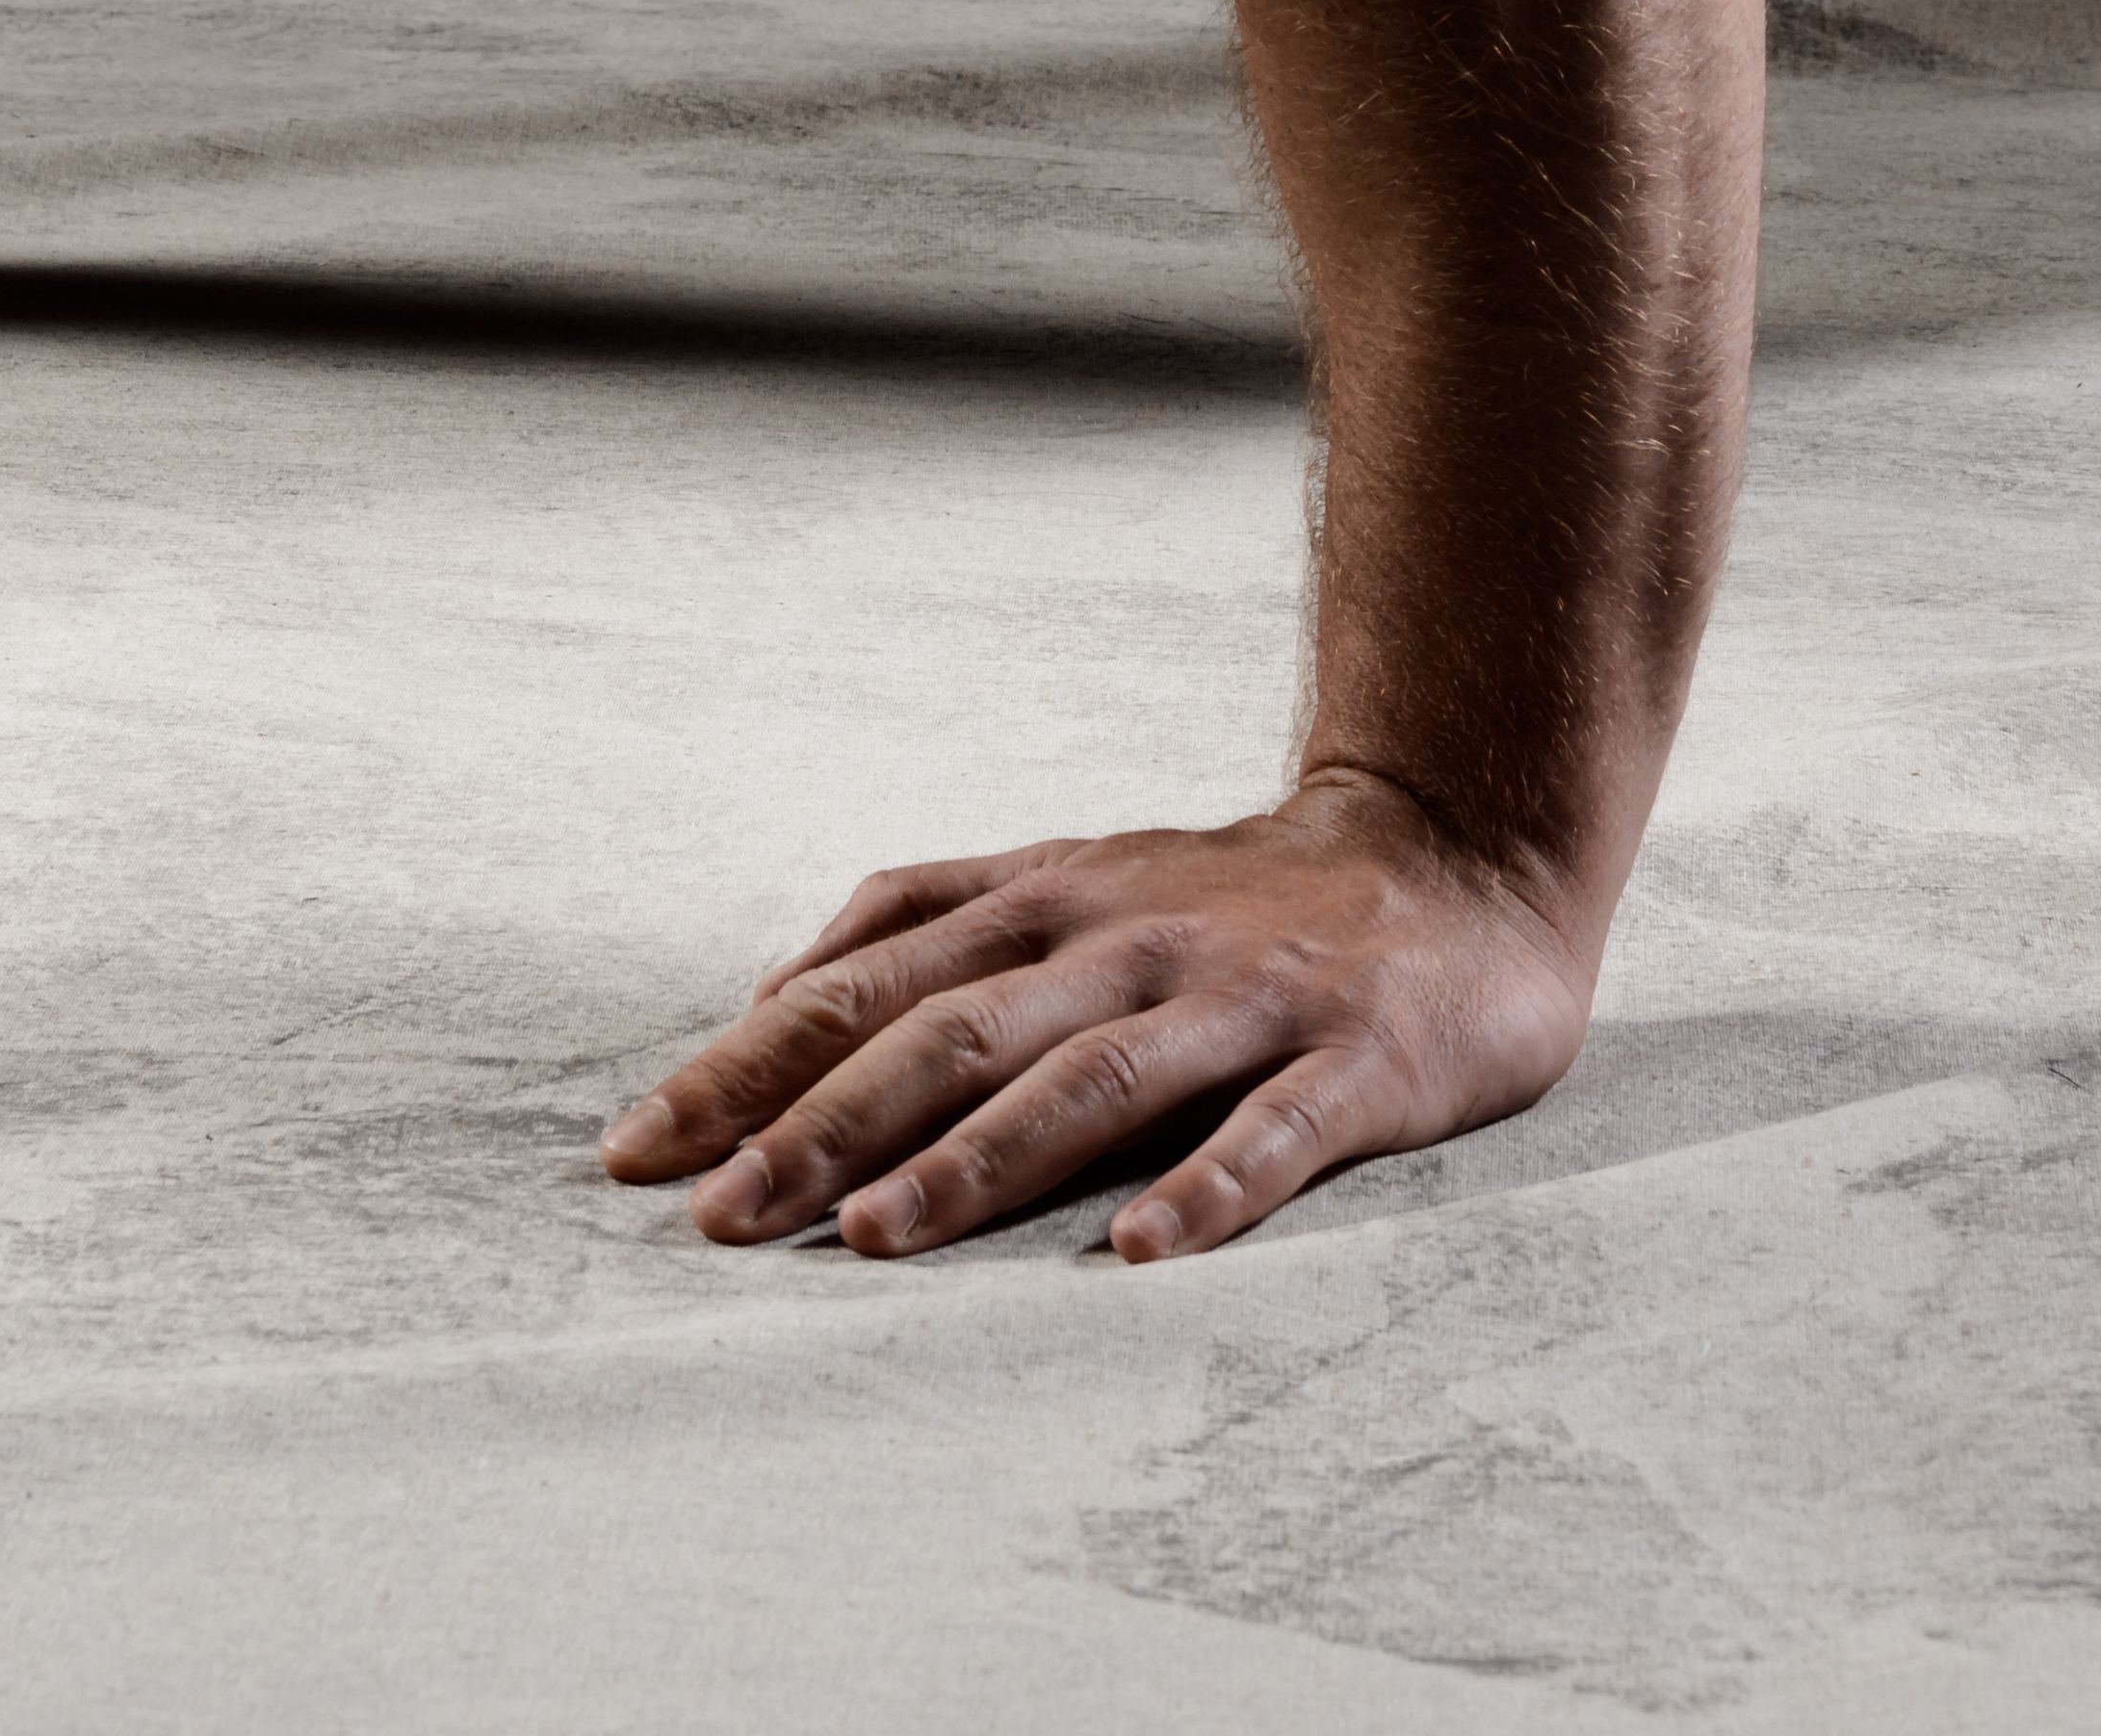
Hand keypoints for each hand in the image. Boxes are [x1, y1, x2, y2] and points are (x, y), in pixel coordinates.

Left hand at [597, 772, 1597, 1263]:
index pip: (864, 983)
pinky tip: (1141, 1254)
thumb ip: (926, 921)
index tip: (637, 1149)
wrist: (1464, 845)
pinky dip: (1206, 1188)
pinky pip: (1276, 1130)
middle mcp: (1125, 941)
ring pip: (1090, 1080)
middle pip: (951, 1031)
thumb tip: (768, 998)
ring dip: (976, 1161)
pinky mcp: (1358, 1056)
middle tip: (717, 1217)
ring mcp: (1242, 996)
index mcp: (1044, 905)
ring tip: (877, 1237)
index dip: (747, 1064)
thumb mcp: (1066, 877)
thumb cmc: (1235, 896)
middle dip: (822, 1126)